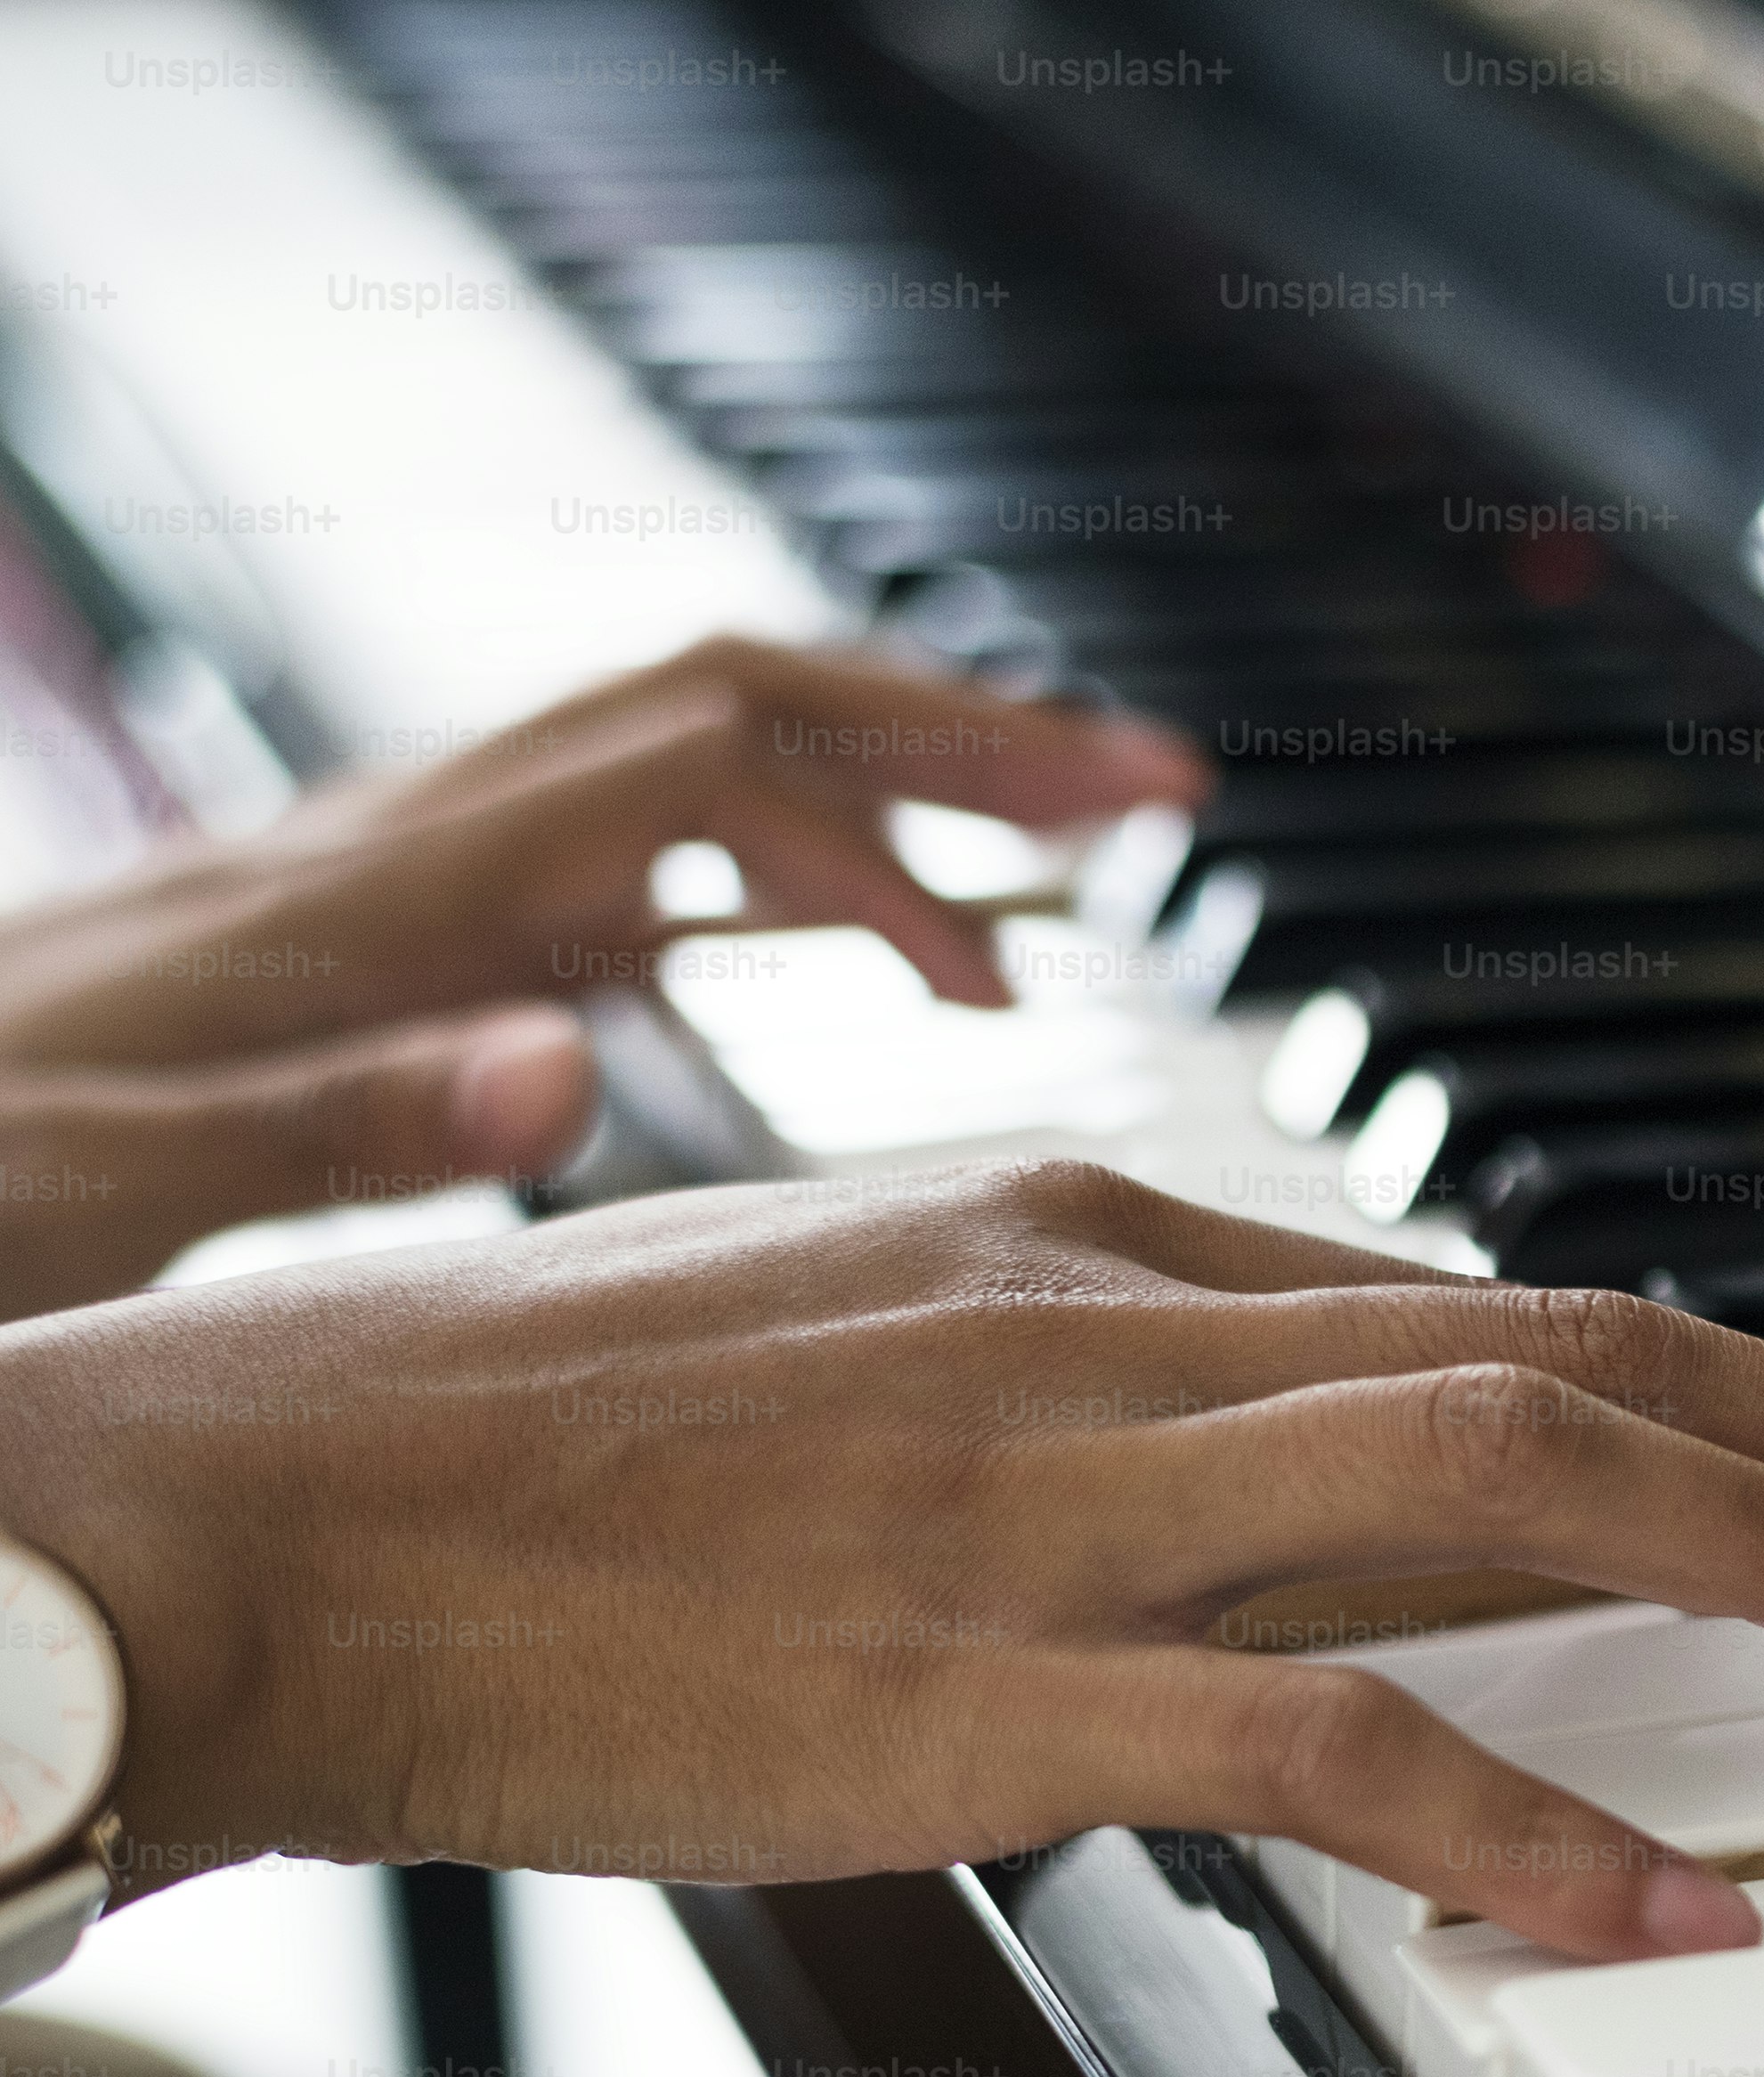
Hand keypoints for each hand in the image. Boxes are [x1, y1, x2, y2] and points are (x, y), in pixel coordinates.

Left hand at [0, 639, 1202, 1322]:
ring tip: (1045, 888)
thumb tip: (574, 1067)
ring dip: (884, 804)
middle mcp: (407, 856)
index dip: (911, 801)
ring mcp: (407, 888)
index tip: (1077, 877)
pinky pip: (629, 869)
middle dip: (959, 740)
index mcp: (376, 903)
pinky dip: (771, 889)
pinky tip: (842, 964)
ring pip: (696, 775)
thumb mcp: (121, 1182)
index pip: (704, 767)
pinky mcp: (395, 943)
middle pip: (737, 714)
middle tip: (1150, 793)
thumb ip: (347, 1122)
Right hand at [0, 1160, 1763, 1956]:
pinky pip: (1323, 1745)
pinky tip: (1671, 1901)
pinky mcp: (988, 1681)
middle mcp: (1134, 1323)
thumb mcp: (894, 1340)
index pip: (1518, 1298)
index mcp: (1116, 1237)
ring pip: (1514, 1481)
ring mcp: (1070, 1494)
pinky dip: (1525, 1823)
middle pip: (1589, 1351)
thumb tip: (1323, 1459)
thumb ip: (1124, 1388)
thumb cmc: (560, 1446)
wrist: (278, 1506)